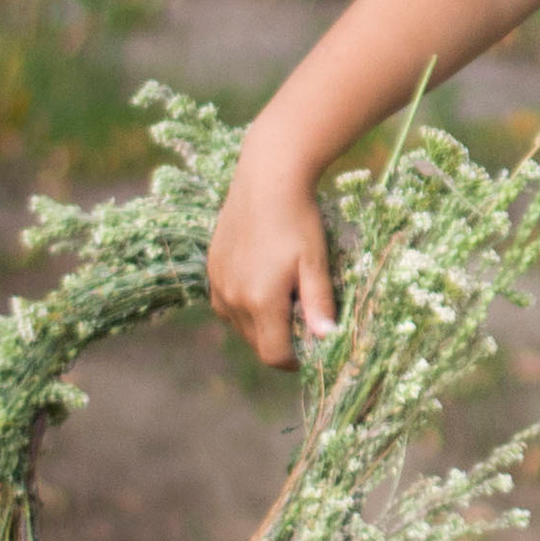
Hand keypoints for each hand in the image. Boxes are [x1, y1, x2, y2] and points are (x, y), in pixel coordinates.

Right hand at [206, 136, 337, 372]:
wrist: (266, 179)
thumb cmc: (299, 219)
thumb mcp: (316, 262)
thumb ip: (319, 304)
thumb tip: (327, 339)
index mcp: (261, 301)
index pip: (274, 356)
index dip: (294, 360)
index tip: (310, 348)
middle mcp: (233, 298)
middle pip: (257, 344)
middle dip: (280, 340)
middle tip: (303, 314)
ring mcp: (218, 284)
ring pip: (241, 326)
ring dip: (262, 323)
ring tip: (285, 293)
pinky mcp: (212, 270)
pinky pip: (227, 305)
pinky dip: (245, 305)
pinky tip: (264, 281)